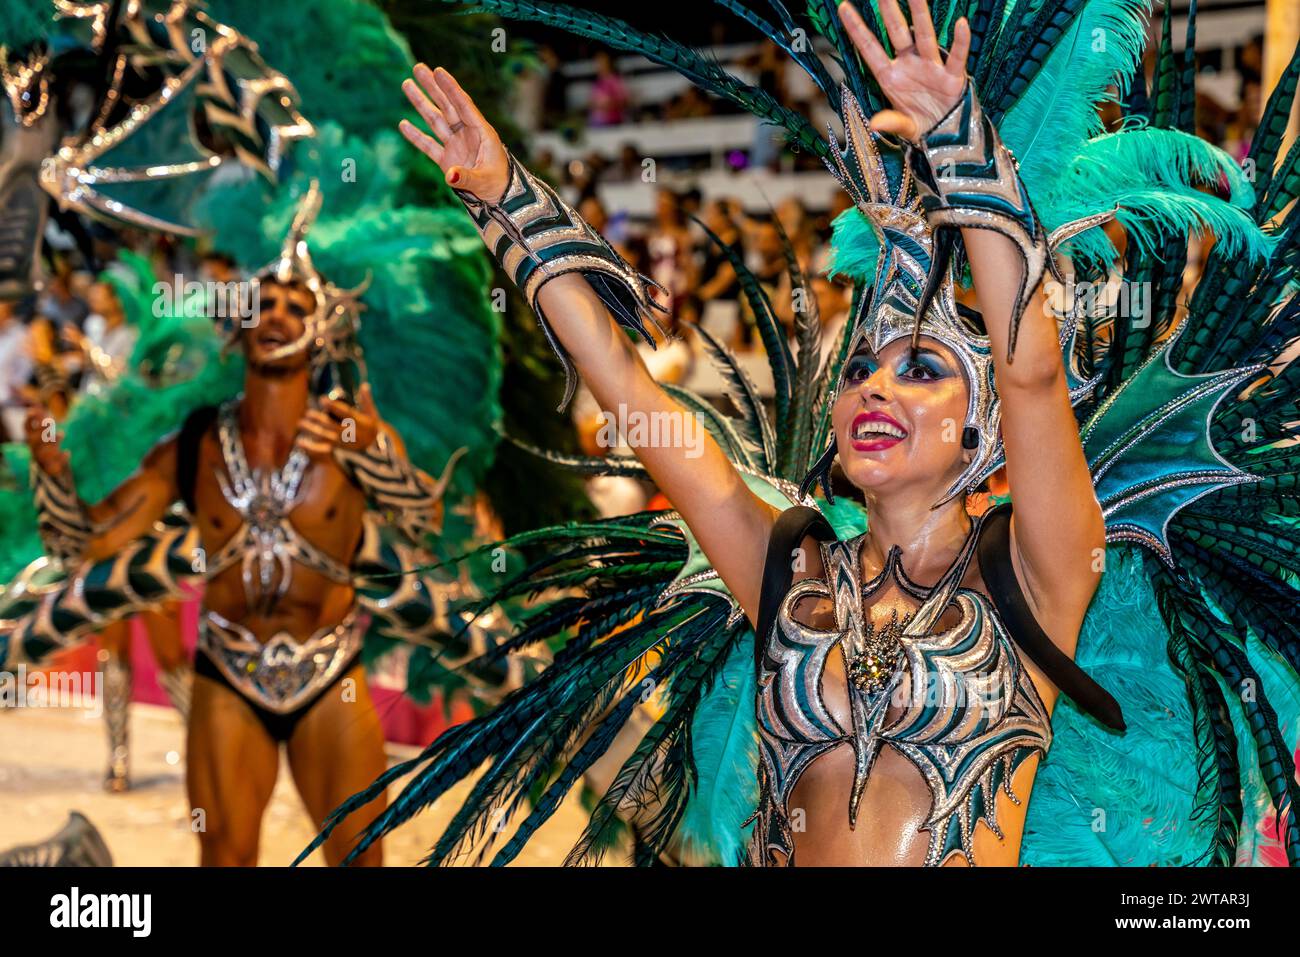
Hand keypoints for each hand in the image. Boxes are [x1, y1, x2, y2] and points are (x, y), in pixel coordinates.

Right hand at [23, 402, 68, 476]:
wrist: (47, 471)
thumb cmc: (44, 448)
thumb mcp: (41, 436)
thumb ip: (39, 423)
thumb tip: (37, 406)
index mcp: (31, 440)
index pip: (27, 429)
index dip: (30, 420)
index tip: (35, 411)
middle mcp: (35, 448)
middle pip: (35, 439)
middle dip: (42, 430)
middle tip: (50, 420)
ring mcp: (43, 458)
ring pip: (46, 451)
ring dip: (54, 441)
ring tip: (62, 433)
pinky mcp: (52, 467)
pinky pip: (57, 463)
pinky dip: (62, 457)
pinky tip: (68, 452)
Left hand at [296, 383, 381, 460]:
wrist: (374, 451)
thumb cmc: (371, 429)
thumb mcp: (373, 415)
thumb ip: (366, 401)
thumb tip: (364, 385)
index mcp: (362, 424)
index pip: (346, 414)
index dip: (334, 406)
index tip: (322, 399)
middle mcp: (353, 435)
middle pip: (333, 426)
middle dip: (319, 419)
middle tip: (308, 413)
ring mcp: (344, 444)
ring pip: (326, 437)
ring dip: (312, 431)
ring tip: (301, 423)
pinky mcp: (338, 451)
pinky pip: (322, 449)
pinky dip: (310, 447)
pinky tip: (300, 441)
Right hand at [399, 64, 509, 204]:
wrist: (499, 200)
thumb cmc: (498, 186)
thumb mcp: (484, 181)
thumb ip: (466, 177)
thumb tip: (449, 175)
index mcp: (482, 133)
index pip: (464, 105)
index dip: (451, 88)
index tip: (439, 71)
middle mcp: (467, 134)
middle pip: (447, 106)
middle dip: (433, 87)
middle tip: (418, 67)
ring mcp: (456, 145)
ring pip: (435, 120)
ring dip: (421, 103)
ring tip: (406, 84)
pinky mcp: (447, 160)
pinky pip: (429, 146)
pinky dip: (416, 136)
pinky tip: (403, 124)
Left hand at [838, 0, 969, 141]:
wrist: (945, 136)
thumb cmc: (919, 124)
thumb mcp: (902, 127)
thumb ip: (890, 122)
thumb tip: (875, 125)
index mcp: (891, 76)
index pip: (870, 48)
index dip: (857, 29)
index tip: (843, 7)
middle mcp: (909, 65)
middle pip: (897, 33)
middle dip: (889, 10)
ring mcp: (931, 67)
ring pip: (924, 36)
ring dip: (920, 14)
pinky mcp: (952, 76)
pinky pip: (957, 56)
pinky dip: (961, 41)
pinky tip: (961, 24)